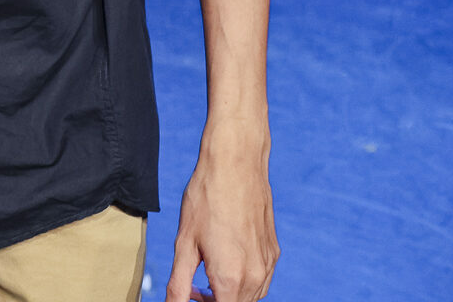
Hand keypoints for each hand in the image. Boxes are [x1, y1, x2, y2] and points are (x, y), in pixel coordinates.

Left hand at [166, 130, 277, 300]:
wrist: (236, 163)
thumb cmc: (206, 198)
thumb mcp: (184, 243)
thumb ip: (178, 284)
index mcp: (231, 278)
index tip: (189, 296)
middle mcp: (255, 276)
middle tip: (191, 290)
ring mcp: (268, 264)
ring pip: (250, 297)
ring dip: (229, 296)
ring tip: (204, 278)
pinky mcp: (273, 252)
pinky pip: (260, 280)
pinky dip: (242, 282)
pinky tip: (224, 263)